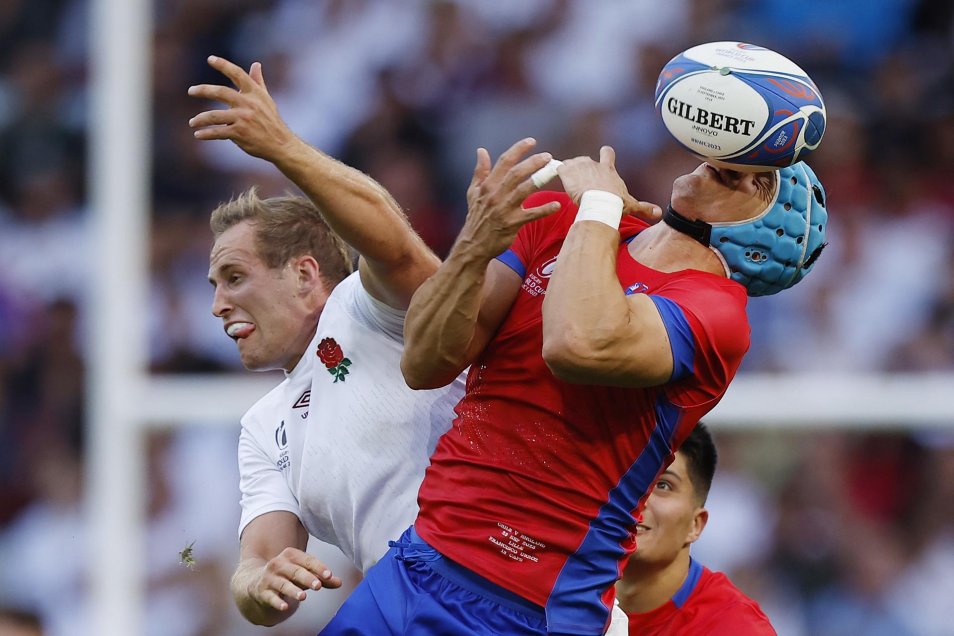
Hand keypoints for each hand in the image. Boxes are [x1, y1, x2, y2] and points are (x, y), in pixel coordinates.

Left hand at [187, 55, 299, 161]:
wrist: (281, 144)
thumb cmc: (271, 121)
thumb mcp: (266, 99)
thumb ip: (258, 82)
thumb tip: (256, 64)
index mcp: (254, 93)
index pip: (237, 74)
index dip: (224, 65)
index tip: (210, 59)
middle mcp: (248, 104)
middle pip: (221, 92)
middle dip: (203, 90)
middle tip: (191, 91)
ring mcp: (243, 119)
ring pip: (215, 116)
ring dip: (201, 119)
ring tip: (192, 122)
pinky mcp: (240, 133)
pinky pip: (218, 132)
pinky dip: (206, 134)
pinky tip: (198, 135)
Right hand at [245, 547, 341, 612]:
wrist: (255, 582)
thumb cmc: (287, 576)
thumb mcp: (304, 574)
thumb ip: (321, 578)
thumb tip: (339, 582)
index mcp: (291, 555)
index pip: (308, 560)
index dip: (319, 567)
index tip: (329, 575)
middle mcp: (279, 564)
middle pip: (296, 571)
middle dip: (308, 578)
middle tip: (318, 585)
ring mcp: (269, 578)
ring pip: (283, 584)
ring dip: (293, 590)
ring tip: (303, 596)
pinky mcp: (262, 591)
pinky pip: (270, 597)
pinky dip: (277, 602)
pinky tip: (284, 607)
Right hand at [459, 138, 561, 257]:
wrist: (473, 244)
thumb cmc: (476, 217)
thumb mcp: (473, 192)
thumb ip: (480, 171)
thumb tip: (481, 151)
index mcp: (487, 185)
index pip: (504, 162)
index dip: (518, 150)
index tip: (532, 141)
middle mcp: (495, 195)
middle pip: (516, 173)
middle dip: (532, 162)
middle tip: (547, 156)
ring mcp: (504, 209)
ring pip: (523, 190)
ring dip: (539, 179)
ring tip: (553, 171)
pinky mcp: (512, 224)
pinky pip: (531, 215)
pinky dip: (544, 209)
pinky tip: (557, 204)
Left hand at [558, 146, 661, 222]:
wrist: (599, 203)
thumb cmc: (615, 203)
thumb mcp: (630, 205)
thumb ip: (644, 207)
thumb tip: (659, 213)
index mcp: (608, 170)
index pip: (608, 153)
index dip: (605, 154)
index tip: (603, 159)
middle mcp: (594, 164)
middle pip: (586, 158)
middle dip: (583, 167)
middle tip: (582, 181)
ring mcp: (580, 165)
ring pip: (572, 163)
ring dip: (571, 172)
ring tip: (571, 185)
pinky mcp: (567, 171)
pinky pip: (560, 168)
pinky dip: (559, 173)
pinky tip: (561, 182)